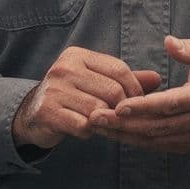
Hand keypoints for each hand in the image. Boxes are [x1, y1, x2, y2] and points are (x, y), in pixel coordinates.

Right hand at [11, 46, 161, 150]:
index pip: (118, 69)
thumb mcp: (95, 81)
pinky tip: (83, 129)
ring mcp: (55, 90)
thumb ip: (124, 80)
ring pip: (99, 110)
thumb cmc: (71, 96)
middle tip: (121, 118)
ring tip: (98, 122)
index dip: (135, 89)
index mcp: (77, 56)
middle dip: (122, 108)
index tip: (140, 104)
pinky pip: (83, 126)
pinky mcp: (48, 112)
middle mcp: (64, 68)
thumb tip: (157, 79)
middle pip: (112, 90)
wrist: (32, 114)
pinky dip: (88, 132)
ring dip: (104, 121)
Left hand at [90, 36, 189, 154]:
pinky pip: (157, 145)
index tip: (119, 106)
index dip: (143, 107)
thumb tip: (169, 42)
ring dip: (124, 134)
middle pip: (155, 126)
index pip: (169, 104)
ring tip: (97, 126)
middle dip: (123, 124)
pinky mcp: (187, 146)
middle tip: (95, 117)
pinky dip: (135, 141)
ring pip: (153, 139)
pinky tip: (114, 134)